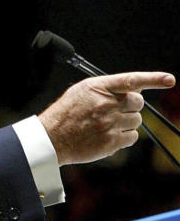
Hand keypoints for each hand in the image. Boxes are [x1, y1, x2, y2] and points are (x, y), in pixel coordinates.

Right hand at [38, 72, 175, 165]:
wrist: (52, 137)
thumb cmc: (67, 113)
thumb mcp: (82, 91)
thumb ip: (107, 88)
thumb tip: (134, 90)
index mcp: (98, 88)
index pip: (131, 80)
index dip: (153, 79)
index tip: (169, 80)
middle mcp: (105, 104)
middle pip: (137, 103)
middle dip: (131, 106)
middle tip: (116, 110)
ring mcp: (109, 124)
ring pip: (136, 121)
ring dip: (127, 122)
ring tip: (107, 124)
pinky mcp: (111, 141)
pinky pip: (132, 137)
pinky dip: (125, 137)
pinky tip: (109, 135)